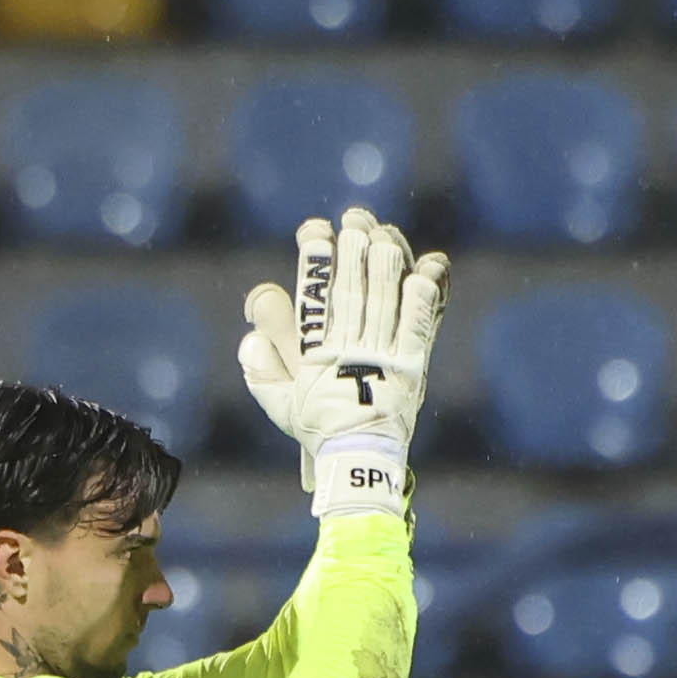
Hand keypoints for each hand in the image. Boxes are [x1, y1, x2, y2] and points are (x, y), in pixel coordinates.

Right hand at [241, 206, 449, 515]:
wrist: (359, 460)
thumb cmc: (318, 429)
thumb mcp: (280, 403)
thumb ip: (261, 369)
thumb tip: (249, 338)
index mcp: (314, 354)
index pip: (313, 295)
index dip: (314, 257)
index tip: (315, 230)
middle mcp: (348, 350)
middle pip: (352, 286)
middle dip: (353, 246)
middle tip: (354, 218)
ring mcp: (382, 356)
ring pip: (385, 297)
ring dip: (386, 259)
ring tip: (384, 232)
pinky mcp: (412, 366)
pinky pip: (419, 323)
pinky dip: (423, 295)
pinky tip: (427, 267)